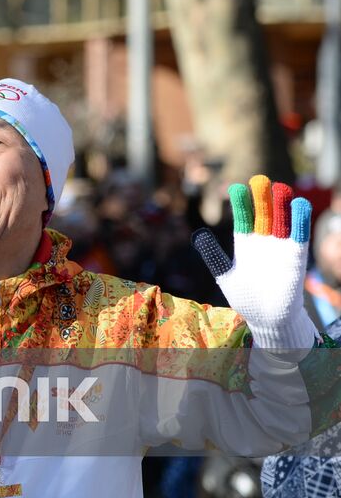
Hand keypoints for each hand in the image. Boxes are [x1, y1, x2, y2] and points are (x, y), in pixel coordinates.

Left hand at [193, 175, 315, 348]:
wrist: (267, 318)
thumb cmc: (245, 296)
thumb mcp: (224, 274)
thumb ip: (213, 255)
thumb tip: (198, 234)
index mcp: (245, 243)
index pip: (243, 218)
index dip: (241, 204)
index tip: (235, 187)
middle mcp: (264, 241)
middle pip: (264, 214)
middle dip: (261, 198)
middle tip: (259, 179)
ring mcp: (280, 248)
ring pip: (282, 221)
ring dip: (282, 205)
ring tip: (280, 188)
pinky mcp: (296, 258)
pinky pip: (299, 236)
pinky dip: (300, 222)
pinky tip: (300, 206)